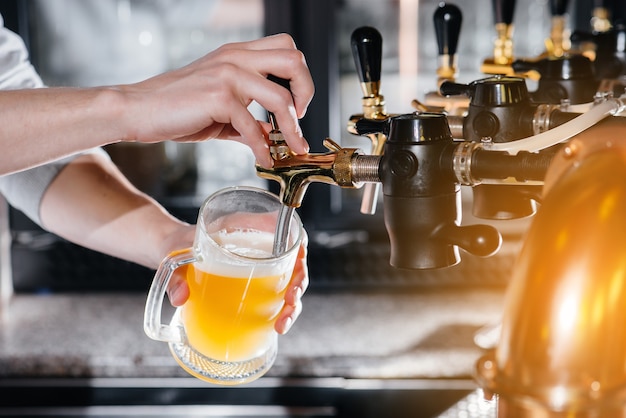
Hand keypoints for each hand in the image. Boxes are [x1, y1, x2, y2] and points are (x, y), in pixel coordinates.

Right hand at [120, 33, 313, 167]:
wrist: (138, 109)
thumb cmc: (176, 107)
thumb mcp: (219, 108)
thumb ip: (248, 118)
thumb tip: (271, 136)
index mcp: (237, 54)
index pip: (286, 47)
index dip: (299, 77)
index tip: (297, 105)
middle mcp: (236, 58)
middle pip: (294, 59)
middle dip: (307, 92)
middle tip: (301, 119)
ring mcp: (227, 75)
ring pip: (281, 98)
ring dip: (292, 130)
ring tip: (292, 149)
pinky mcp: (218, 97)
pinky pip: (252, 126)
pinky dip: (262, 148)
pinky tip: (262, 159)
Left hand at [166, 234, 308, 334]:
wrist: (170, 252)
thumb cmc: (176, 245)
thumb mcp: (173, 253)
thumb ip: (174, 276)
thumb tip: (181, 298)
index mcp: (246, 228)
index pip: (285, 230)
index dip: (299, 243)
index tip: (298, 260)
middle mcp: (258, 248)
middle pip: (293, 261)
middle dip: (299, 283)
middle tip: (291, 300)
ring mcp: (259, 267)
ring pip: (288, 283)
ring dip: (293, 304)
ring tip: (283, 323)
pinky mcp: (254, 286)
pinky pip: (276, 296)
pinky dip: (281, 311)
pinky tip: (278, 326)